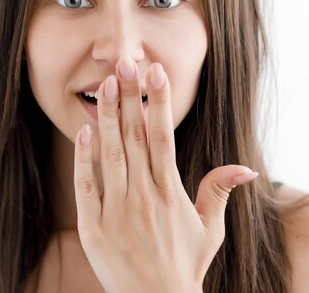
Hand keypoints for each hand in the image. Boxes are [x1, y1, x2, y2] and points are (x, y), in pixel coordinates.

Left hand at [72, 57, 257, 292]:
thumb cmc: (183, 265)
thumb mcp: (209, 231)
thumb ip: (218, 193)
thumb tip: (246, 168)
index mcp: (171, 193)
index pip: (163, 138)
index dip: (158, 103)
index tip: (155, 73)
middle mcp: (144, 197)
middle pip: (135, 138)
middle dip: (130, 98)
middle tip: (125, 64)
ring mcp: (117, 210)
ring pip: (111, 154)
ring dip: (107, 118)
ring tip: (104, 85)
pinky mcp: (93, 226)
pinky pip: (87, 186)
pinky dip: (85, 159)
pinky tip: (84, 131)